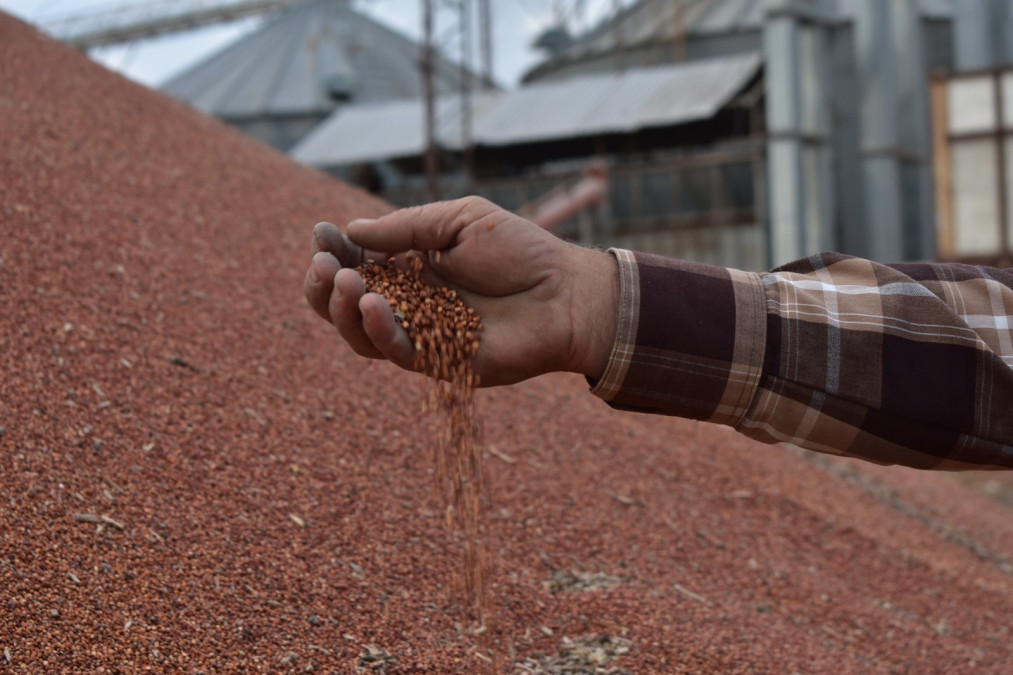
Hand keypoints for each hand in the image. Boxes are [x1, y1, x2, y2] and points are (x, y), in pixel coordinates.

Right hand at [303, 197, 617, 386]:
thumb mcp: (459, 221)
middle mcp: (410, 305)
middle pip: (347, 305)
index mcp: (411, 269)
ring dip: (342, 311)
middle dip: (323, 287)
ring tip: (344, 283)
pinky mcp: (441, 363)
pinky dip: (380, 331)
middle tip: (321, 266)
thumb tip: (351, 230)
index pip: (358, 265)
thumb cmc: (521, 251)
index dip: (333, 253)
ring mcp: (423, 336)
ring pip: (362, 335)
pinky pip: (398, 353)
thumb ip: (407, 228)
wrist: (567, 291)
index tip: (320, 236)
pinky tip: (370, 305)